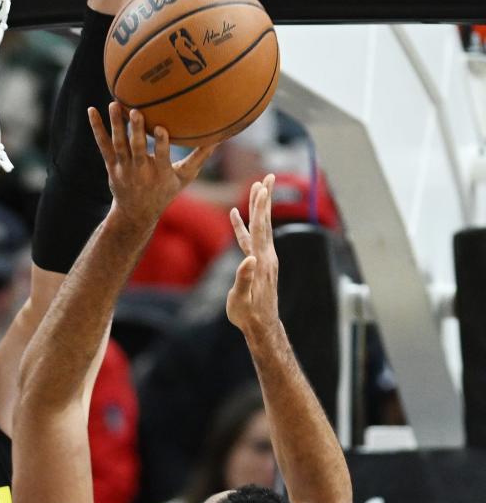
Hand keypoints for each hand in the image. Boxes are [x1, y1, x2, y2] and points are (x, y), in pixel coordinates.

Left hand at [88, 103, 214, 228]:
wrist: (135, 214)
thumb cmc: (164, 192)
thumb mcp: (184, 178)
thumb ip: (200, 157)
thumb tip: (221, 136)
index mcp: (159, 173)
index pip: (161, 157)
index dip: (161, 144)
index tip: (162, 129)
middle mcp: (140, 171)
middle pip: (136, 149)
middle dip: (136, 131)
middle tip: (136, 111)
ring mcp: (123, 168)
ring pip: (118, 144)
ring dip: (116, 124)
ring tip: (115, 104)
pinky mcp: (111, 165)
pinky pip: (103, 144)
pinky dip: (97, 128)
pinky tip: (92, 111)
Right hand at [226, 174, 279, 335]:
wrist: (262, 325)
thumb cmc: (249, 314)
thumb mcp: (241, 299)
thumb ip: (244, 278)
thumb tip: (248, 258)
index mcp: (261, 261)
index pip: (260, 228)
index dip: (260, 207)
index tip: (263, 187)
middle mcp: (266, 256)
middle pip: (264, 222)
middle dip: (264, 199)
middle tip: (267, 177)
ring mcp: (263, 259)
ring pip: (260, 228)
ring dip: (257, 208)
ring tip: (256, 189)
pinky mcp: (258, 263)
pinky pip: (250, 239)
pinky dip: (243, 226)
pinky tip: (235, 216)